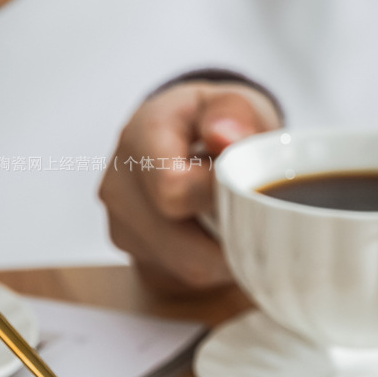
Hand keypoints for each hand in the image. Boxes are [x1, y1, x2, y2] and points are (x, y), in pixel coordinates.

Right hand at [98, 81, 281, 292]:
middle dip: (232, 234)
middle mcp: (119, 187)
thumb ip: (234, 113)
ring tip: (240, 220)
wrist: (181, 136)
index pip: (173, 189)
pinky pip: (185, 275)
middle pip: (184, 244)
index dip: (222, 198)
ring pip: (189, 267)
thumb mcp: (232, 101)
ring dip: (227, 254)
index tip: (251, 188)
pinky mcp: (134, 253)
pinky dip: (214, 262)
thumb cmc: (211, 120)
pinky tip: (219, 233)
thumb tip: (226, 136)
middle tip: (258, 213)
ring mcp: (121, 226)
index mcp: (139, 138)